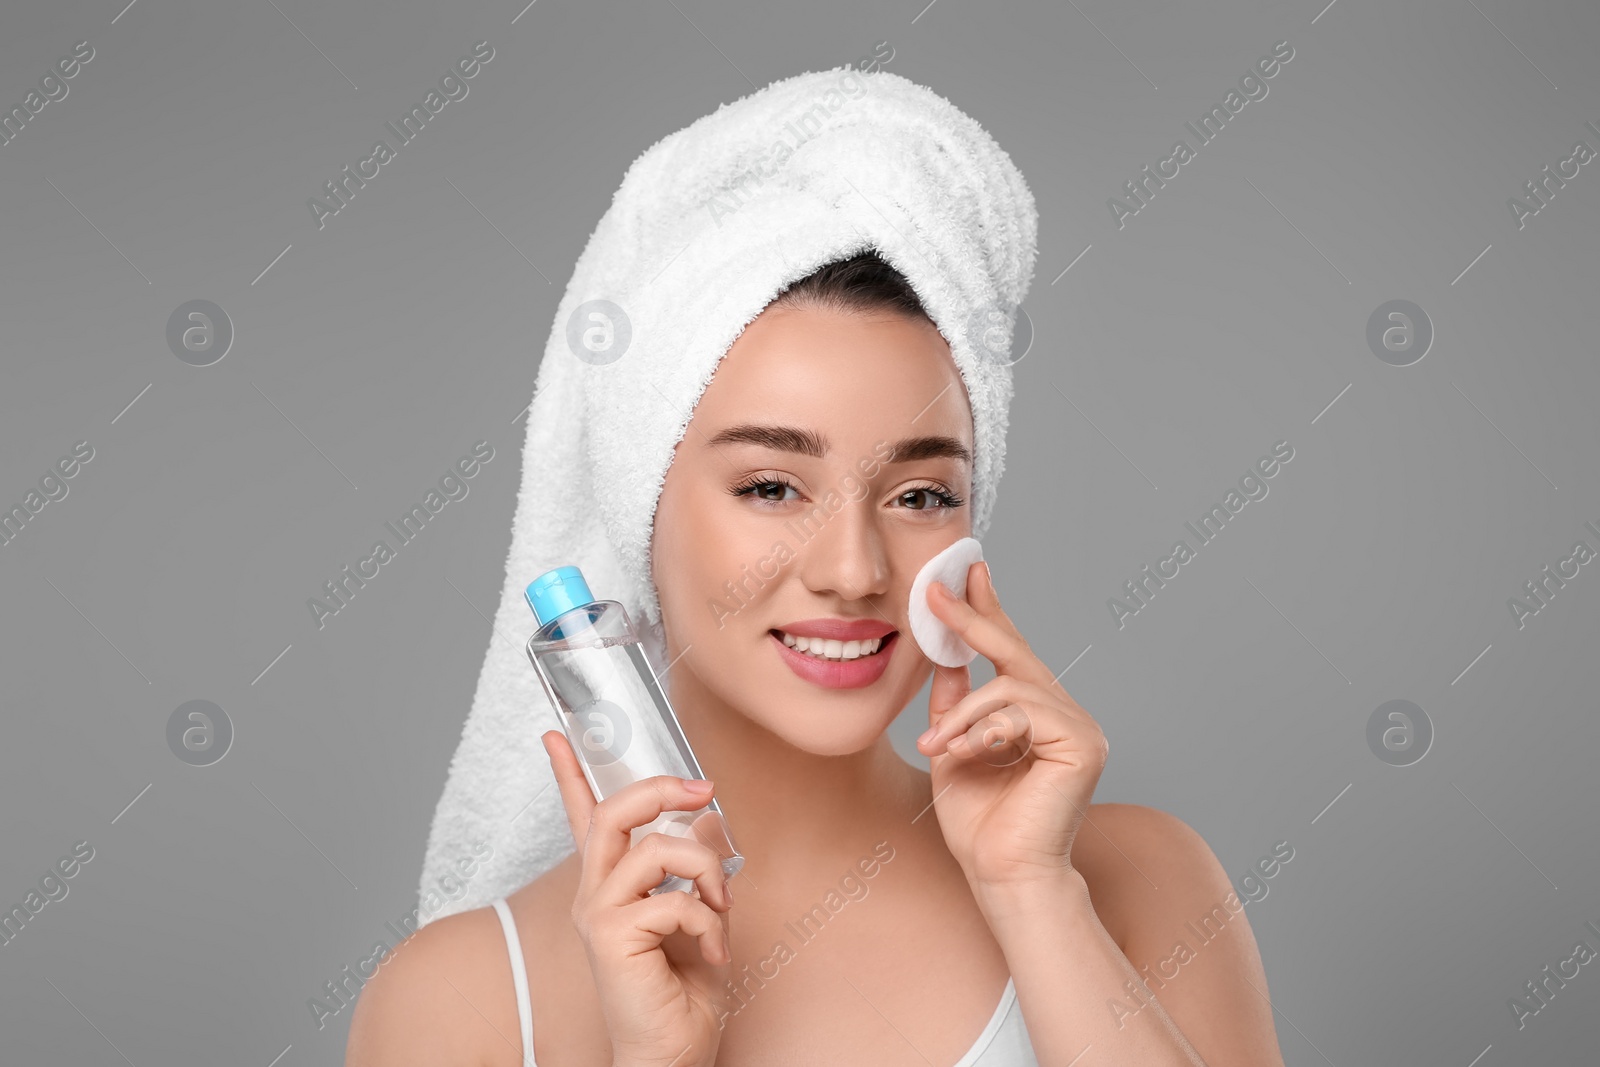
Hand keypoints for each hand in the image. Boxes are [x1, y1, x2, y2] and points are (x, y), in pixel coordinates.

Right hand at [543, 731, 734, 1066]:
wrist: (672, 1052)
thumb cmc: (682, 993)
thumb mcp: (699, 916)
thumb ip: (694, 872)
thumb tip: (709, 823)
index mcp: (611, 886)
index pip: (585, 818)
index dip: (569, 773)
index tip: (557, 733)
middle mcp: (594, 895)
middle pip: (613, 813)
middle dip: (661, 790)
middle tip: (704, 791)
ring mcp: (598, 914)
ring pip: (656, 849)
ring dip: (707, 871)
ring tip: (720, 908)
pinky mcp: (611, 936)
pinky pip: (674, 899)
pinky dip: (709, 922)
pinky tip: (712, 951)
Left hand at [913, 560, 1108, 893]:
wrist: (1000, 874)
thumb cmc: (978, 823)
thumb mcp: (953, 747)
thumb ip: (955, 703)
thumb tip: (946, 654)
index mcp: (1038, 714)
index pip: (1012, 652)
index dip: (988, 610)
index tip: (965, 572)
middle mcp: (1066, 714)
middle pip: (1016, 651)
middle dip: (973, 618)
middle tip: (934, 593)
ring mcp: (1080, 728)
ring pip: (1009, 685)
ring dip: (963, 715)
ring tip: (938, 748)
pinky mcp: (1082, 744)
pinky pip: (1020, 711)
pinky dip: (982, 730)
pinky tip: (965, 756)